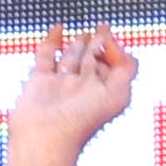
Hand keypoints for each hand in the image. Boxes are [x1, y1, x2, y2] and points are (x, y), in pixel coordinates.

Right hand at [7, 20, 136, 165]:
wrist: (45, 137)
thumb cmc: (82, 120)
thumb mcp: (118, 94)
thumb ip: (126, 67)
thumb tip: (113, 44)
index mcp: (104, 92)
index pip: (114, 66)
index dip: (116, 51)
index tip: (111, 41)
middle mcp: (83, 87)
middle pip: (94, 59)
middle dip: (99, 44)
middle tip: (102, 28)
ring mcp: (61, 83)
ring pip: (72, 57)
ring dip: (79, 43)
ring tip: (84, 33)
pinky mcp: (40, 81)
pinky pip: (46, 55)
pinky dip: (51, 40)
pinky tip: (58, 29)